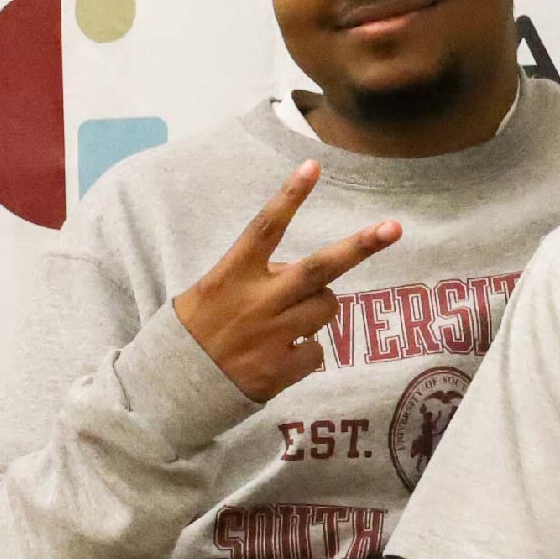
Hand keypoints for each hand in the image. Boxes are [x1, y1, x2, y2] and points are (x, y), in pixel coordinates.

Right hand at [171, 161, 399, 402]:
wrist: (166, 392)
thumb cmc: (192, 333)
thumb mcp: (208, 293)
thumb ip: (253, 277)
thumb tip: (294, 272)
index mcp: (230, 277)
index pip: (265, 228)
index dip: (290, 195)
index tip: (314, 165)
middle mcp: (255, 302)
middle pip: (318, 268)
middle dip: (360, 246)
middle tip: (393, 228)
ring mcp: (271, 337)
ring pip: (327, 306)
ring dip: (319, 306)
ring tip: (286, 321)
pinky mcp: (282, 370)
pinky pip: (318, 348)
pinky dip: (306, 349)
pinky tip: (278, 357)